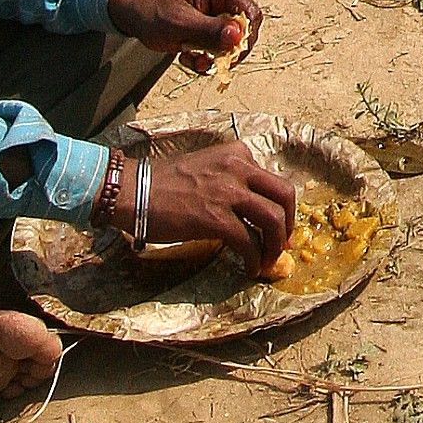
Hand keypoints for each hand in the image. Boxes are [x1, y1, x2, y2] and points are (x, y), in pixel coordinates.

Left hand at [109, 0, 264, 69]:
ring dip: (215, 56)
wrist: (133, 12)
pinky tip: (190, 57)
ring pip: (234, 39)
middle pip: (245, 28)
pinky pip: (221, 44)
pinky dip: (208, 56)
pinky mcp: (213, 23)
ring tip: (193, 61)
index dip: (245, 37)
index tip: (228, 57)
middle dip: (227, 50)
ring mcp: (221, 9)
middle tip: (206, 63)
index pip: (250, 13)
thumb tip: (238, 37)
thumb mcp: (180, 23)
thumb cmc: (154, 12)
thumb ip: (209, 30)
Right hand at [139, 142, 295, 274]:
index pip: (273, 179)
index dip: (282, 205)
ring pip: (272, 218)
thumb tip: (250, 207)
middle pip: (284, 194)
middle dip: (289, 223)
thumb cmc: (164, 183)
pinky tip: (249, 269)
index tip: (280, 224)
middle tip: (284, 243)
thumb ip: (231, 179)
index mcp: (238, 154)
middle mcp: (239, 168)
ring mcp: (228, 192)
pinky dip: (253, 258)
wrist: (133, 191)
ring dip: (275, 245)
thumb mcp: (207, 167)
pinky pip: (248, 241)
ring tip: (268, 261)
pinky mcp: (215, 218)